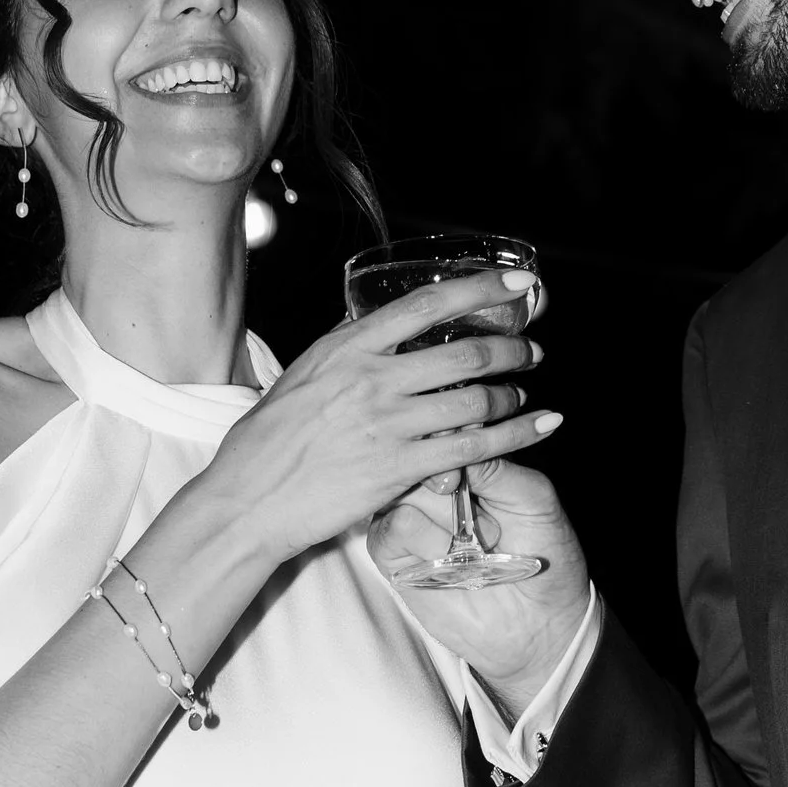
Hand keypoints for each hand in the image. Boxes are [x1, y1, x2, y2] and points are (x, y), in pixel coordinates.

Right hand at [185, 272, 557, 578]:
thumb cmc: (267, 442)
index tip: (517, 284)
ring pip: (474, 399)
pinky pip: (473, 448)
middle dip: (510, 347)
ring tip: (521, 394)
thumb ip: (346, 350)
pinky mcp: (399, 469)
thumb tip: (375, 325)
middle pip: (464, 351)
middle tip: (530, 349)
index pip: (426, 303)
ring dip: (511, 394)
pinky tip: (540, 425)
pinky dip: (516, 435)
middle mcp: (371, 379)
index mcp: (347, 348)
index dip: (481, 289)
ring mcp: (388, 424)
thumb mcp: (302, 375)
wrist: (247, 502)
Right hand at [369, 454, 593, 717]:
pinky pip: (392, 526)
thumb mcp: (534, 499)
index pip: (447, 427)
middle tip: (461, 492)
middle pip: (416, 452)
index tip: (468, 442)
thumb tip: (459, 438)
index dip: (452, 430)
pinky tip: (450, 556)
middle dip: (443, 472)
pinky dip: (425, 538)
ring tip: (475, 540)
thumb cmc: (545, 556)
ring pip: (402, 487)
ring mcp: (411, 516)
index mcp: (470, 463)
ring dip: (442, 512)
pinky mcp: (395, 553)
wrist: (540, 623)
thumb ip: (497, 466)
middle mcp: (436, 485)